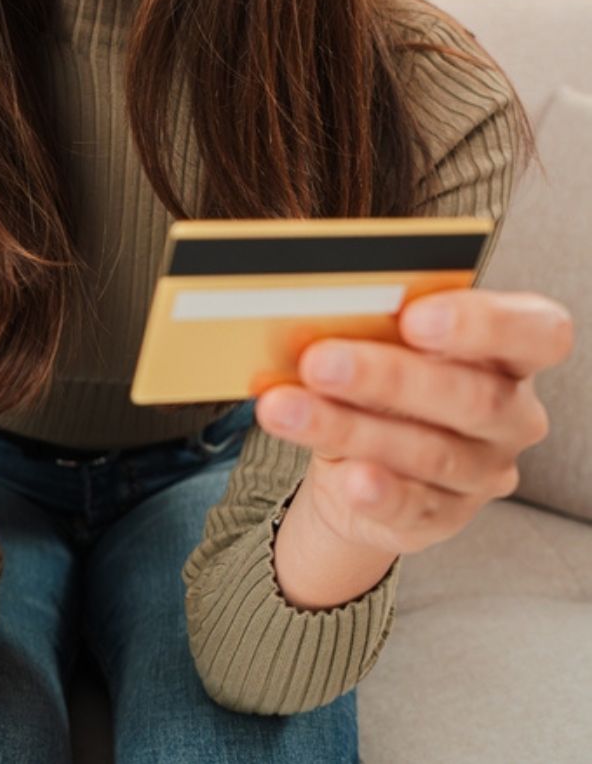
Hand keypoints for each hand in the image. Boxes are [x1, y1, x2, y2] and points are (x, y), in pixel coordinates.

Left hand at [254, 289, 574, 556]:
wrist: (362, 458)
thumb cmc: (384, 374)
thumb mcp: (386, 340)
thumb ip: (378, 322)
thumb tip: (324, 307)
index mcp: (512, 352)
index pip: (536, 333)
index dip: (482, 324)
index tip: (414, 316)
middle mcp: (511, 413)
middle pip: (472, 396)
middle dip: (389, 377)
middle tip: (320, 362)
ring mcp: (483, 471)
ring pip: (430, 453)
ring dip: (350, 429)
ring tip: (288, 409)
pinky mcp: (444, 516)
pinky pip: (415, 507)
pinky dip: (379, 493)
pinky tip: (346, 478)